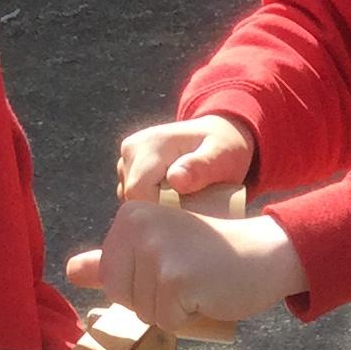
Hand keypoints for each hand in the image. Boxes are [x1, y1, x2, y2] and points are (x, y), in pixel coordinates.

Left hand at [66, 202, 307, 333]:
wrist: (263, 254)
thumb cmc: (212, 256)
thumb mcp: (159, 251)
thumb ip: (114, 262)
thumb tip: (70, 272)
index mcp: (128, 216)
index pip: (110, 279)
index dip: (142, 288)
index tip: (173, 267)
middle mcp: (137, 227)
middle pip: (124, 298)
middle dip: (155, 302)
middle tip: (188, 278)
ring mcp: (156, 252)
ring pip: (145, 312)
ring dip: (174, 311)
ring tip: (199, 284)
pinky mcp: (175, 278)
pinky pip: (166, 322)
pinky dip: (188, 319)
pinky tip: (208, 294)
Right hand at [116, 113, 255, 202]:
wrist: (217, 134)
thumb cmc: (224, 148)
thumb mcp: (222, 156)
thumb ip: (201, 167)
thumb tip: (175, 179)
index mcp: (151, 144)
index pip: (138, 191)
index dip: (160, 210)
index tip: (187, 215)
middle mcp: (132, 149)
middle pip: (132, 198)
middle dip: (158, 211)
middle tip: (190, 210)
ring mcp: (126, 158)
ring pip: (130, 199)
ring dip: (154, 208)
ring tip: (183, 202)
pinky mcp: (126, 168)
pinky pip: (132, 197)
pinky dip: (150, 204)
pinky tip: (172, 200)